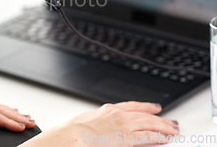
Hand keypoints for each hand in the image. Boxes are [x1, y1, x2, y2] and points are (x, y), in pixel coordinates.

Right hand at [20, 101, 178, 146]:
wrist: (72, 136)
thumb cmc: (75, 131)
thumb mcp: (89, 119)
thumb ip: (102, 119)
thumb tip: (105, 124)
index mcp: (109, 109)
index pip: (133, 106)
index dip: (146, 106)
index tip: (156, 108)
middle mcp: (118, 115)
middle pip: (145, 115)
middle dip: (160, 119)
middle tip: (171, 122)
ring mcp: (123, 126)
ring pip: (149, 124)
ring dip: (163, 128)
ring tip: (173, 131)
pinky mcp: (126, 139)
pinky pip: (147, 137)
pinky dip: (157, 137)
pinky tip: (164, 139)